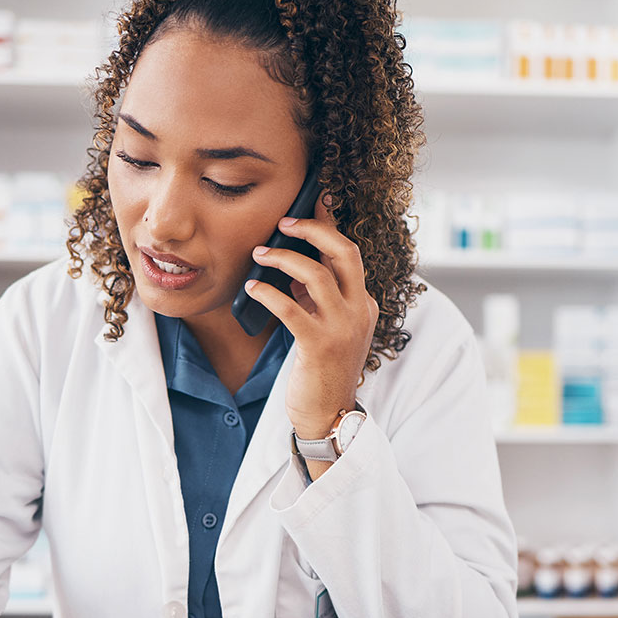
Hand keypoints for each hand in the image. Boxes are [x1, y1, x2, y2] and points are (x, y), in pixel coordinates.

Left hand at [244, 192, 377, 443]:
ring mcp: (343, 328)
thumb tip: (292, 264)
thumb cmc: (322, 370)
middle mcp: (360, 310)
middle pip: (344, 252)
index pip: (349, 254)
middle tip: (284, 222)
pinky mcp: (320, 346)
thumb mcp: (325, 326)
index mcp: (364, 303)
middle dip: (313, 229)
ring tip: (259, 256)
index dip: (328, 225)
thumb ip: (315, 297)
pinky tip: (253, 288)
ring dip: (283, 258)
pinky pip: (292, 308)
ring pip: (316, 274)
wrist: (328, 415)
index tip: (313, 202)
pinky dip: (268, 292)